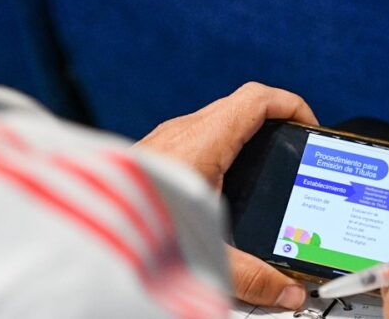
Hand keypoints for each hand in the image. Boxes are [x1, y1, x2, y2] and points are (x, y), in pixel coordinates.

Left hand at [134, 82, 318, 310]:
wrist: (78, 224)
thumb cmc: (135, 229)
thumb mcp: (207, 256)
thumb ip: (252, 277)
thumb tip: (286, 290)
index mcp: (203, 142)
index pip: (257, 99)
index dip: (291, 105)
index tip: (310, 126)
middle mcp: (181, 133)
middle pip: (239, 109)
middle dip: (272, 126)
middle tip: (293, 152)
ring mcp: (163, 141)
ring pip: (215, 123)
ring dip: (243, 139)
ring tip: (262, 171)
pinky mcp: (151, 155)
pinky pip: (194, 139)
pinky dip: (219, 152)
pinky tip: (222, 187)